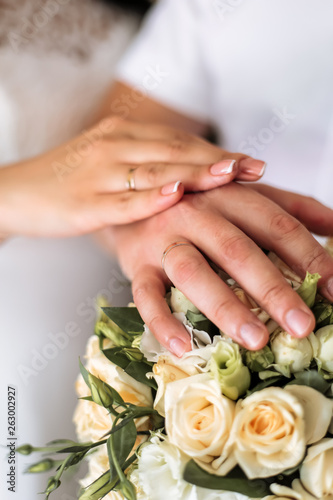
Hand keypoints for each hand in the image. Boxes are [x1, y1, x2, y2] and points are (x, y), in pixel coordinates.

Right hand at [0, 117, 264, 237]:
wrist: (15, 192)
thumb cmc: (68, 181)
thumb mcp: (108, 162)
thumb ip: (145, 165)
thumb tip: (189, 178)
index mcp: (122, 134)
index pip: (178, 140)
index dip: (216, 150)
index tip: (251, 162)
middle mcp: (113, 146)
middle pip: (174, 150)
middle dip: (217, 159)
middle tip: (255, 168)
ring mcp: (98, 174)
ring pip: (154, 170)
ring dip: (194, 172)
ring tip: (230, 174)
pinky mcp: (84, 203)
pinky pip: (122, 200)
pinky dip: (150, 198)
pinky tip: (176, 193)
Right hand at [107, 182, 332, 354]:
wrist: (134, 199)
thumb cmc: (198, 205)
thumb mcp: (243, 196)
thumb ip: (289, 206)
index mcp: (228, 195)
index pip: (275, 224)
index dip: (308, 255)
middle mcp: (194, 213)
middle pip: (236, 249)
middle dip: (272, 288)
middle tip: (301, 324)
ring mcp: (162, 238)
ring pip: (192, 271)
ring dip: (225, 306)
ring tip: (256, 340)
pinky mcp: (135, 264)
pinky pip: (145, 295)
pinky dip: (162, 322)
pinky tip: (184, 347)